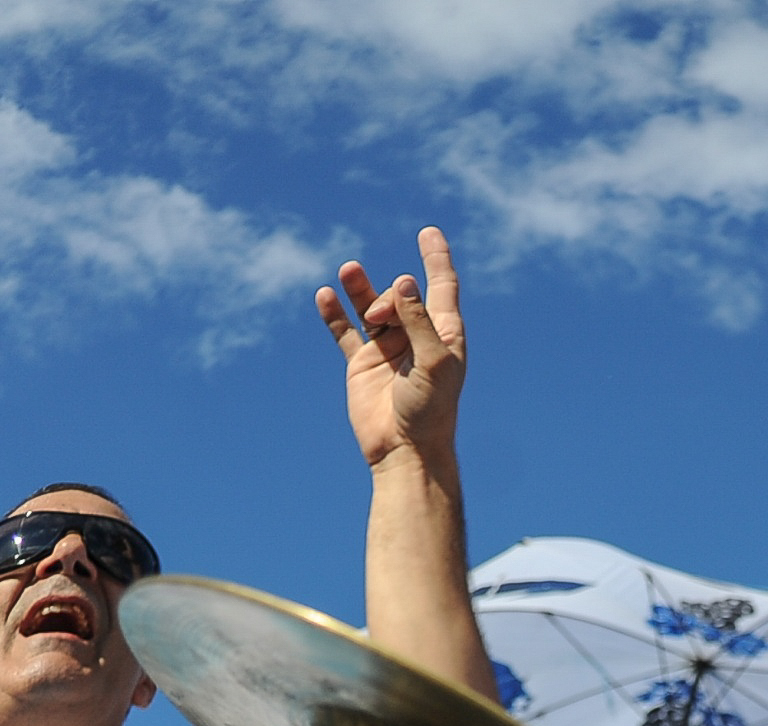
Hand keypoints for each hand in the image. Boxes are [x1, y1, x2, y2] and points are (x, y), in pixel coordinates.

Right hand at [319, 227, 466, 477]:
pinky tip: (325, 295)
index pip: (440, 285)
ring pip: (370, 307)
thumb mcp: (433, 361)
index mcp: (442, 334)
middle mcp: (415, 336)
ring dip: (360, 288)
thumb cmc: (430, 410)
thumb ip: (417, 320)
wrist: (404, 451)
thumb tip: (403, 282)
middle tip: (381, 317)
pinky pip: (345, 331)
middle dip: (388, 296)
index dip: (436, 258)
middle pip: (399, 295)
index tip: (429, 232)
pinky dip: (335, 313)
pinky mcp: (362, 364)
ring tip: (349, 268)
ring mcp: (386, 349)